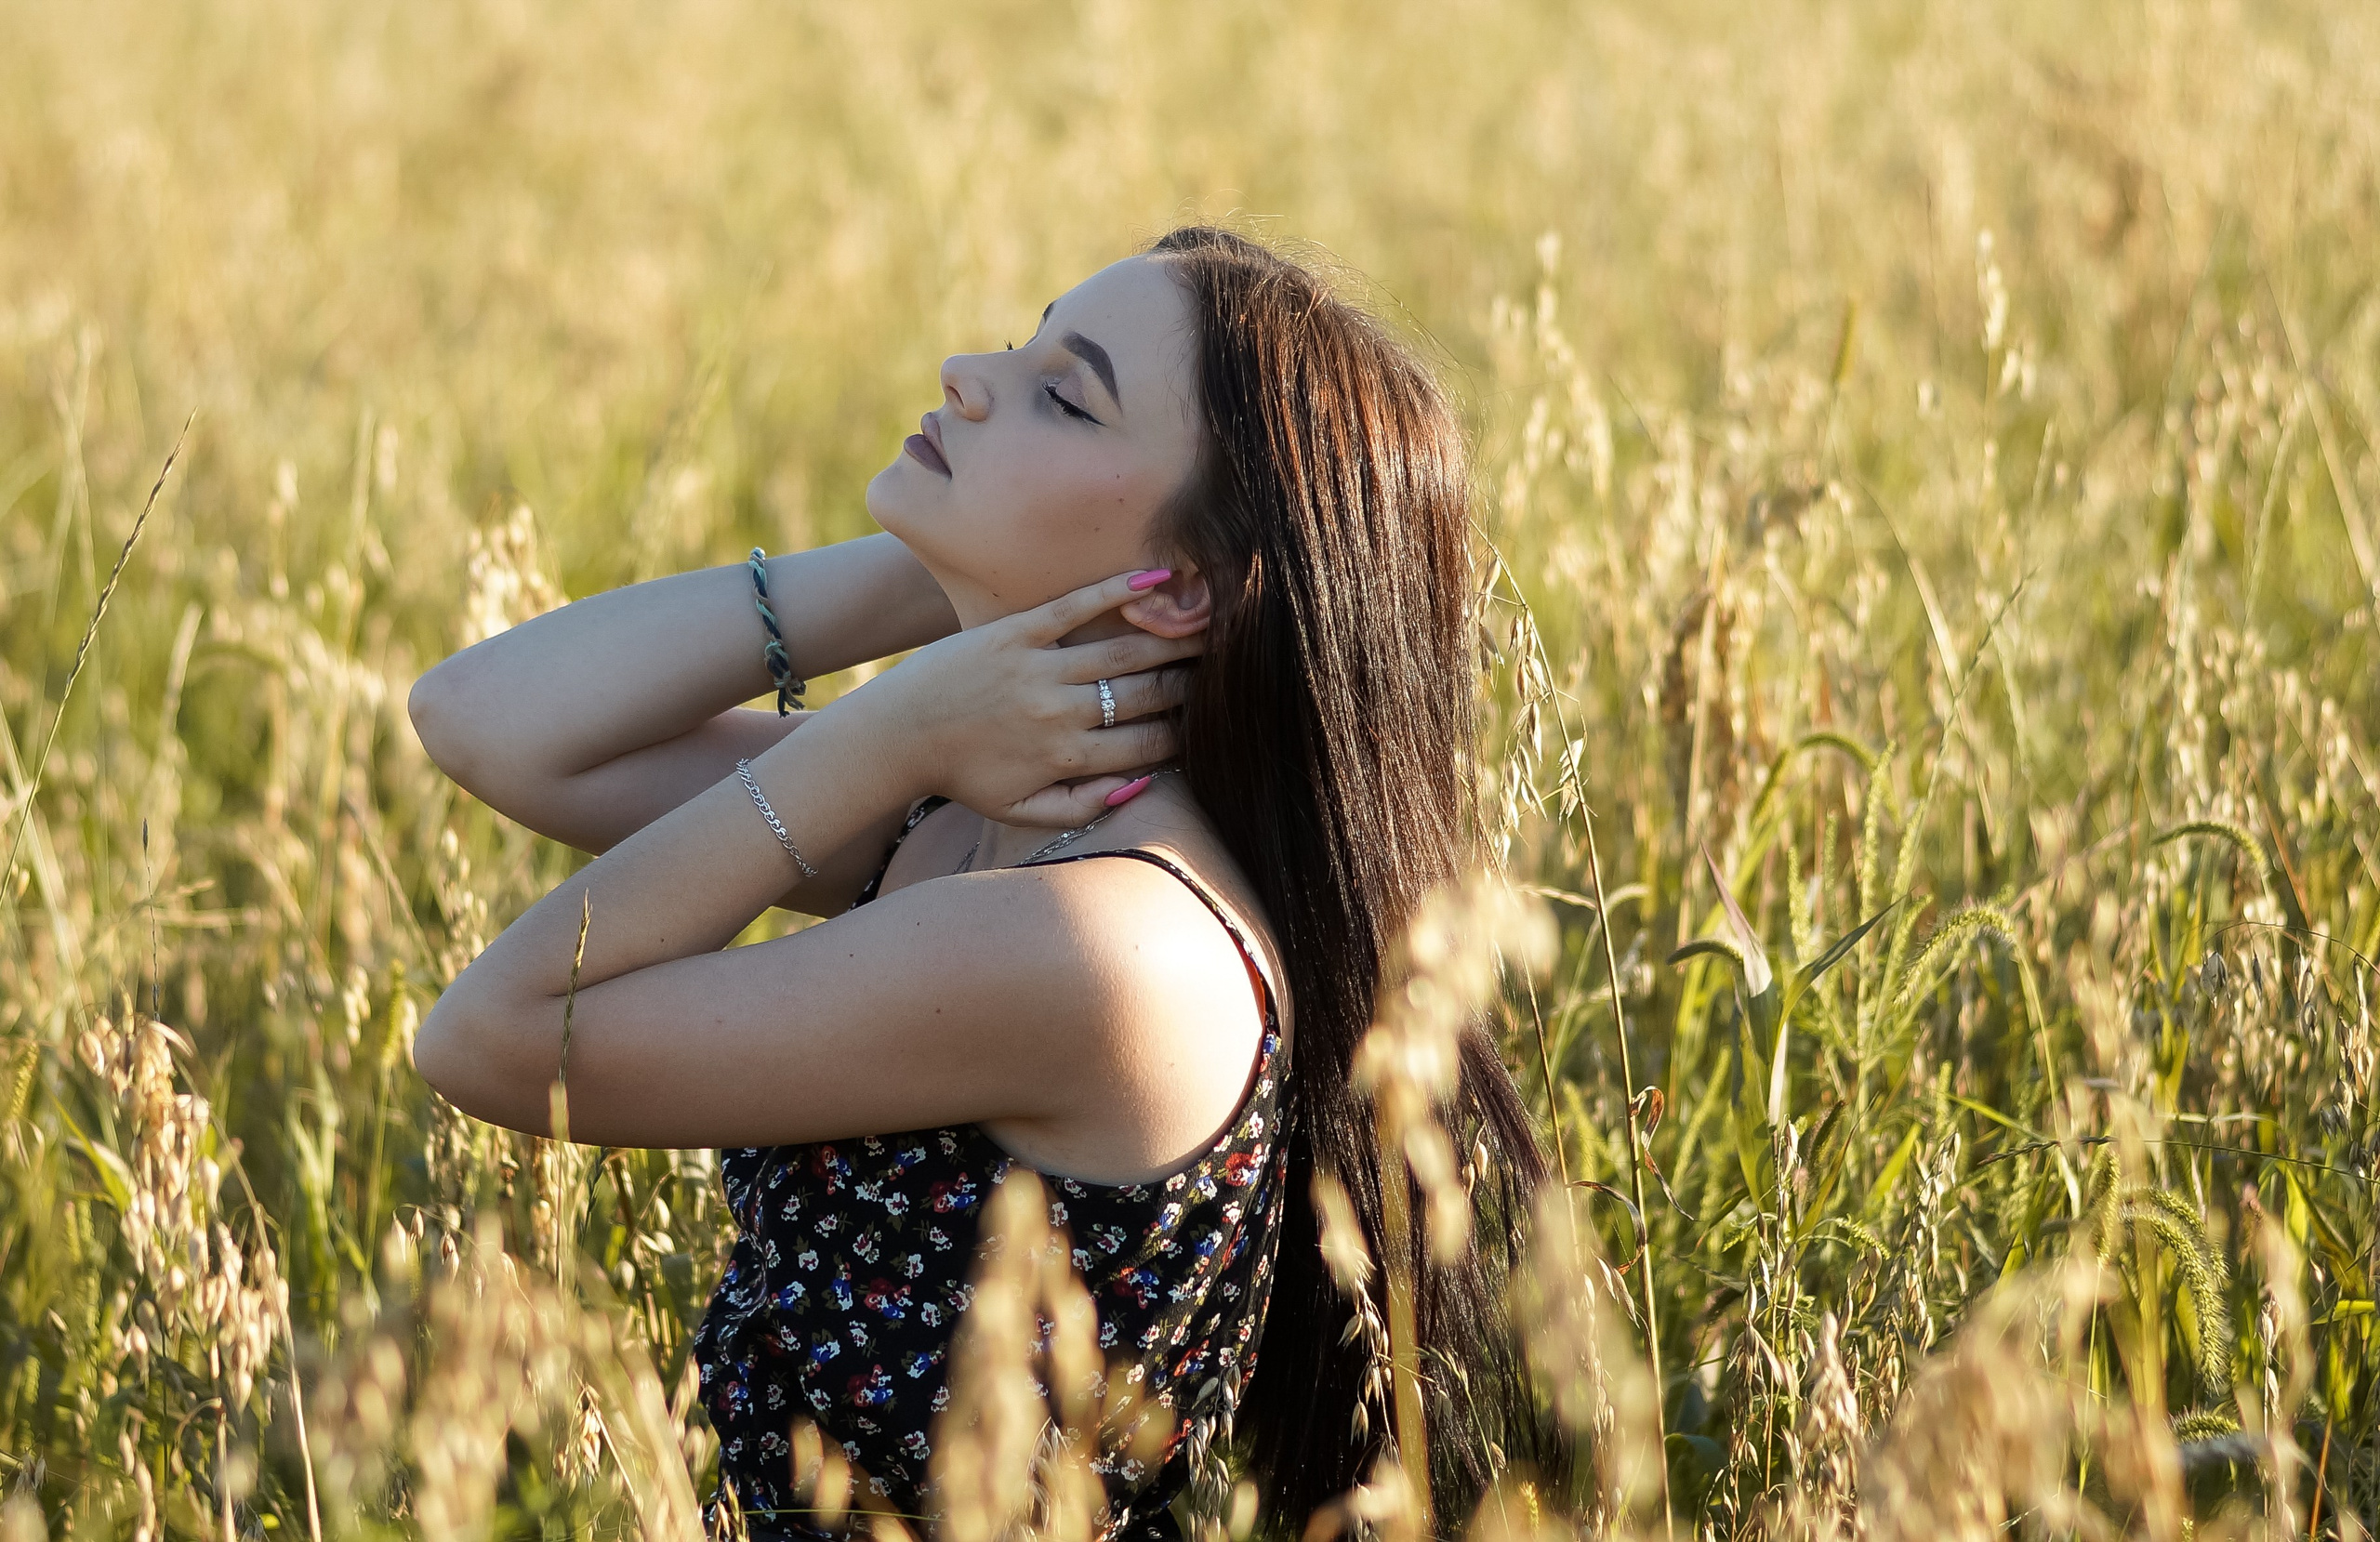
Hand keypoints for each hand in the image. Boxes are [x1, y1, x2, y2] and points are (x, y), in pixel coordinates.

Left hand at [836, 569, 1204, 825]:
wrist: (897, 734)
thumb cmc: (961, 776)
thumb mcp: (1018, 810)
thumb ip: (1081, 808)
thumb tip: (1141, 786)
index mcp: (1065, 759)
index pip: (1148, 744)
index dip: (1187, 732)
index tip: (1211, 720)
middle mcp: (1058, 713)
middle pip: (1146, 694)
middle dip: (1193, 683)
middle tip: (1225, 669)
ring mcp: (1038, 668)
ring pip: (1124, 651)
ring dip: (1174, 637)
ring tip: (1210, 627)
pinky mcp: (1015, 632)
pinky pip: (1076, 607)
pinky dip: (1118, 591)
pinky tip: (1158, 579)